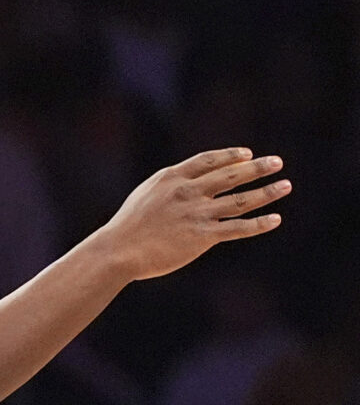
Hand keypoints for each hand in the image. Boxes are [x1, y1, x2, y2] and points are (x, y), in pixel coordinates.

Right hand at [95, 148, 288, 280]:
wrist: (118, 250)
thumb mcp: (146, 196)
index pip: (208, 161)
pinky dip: (258, 224)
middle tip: (277, 162)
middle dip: (257, 168)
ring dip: (267, 192)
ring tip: (286, 185)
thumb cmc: (127, 226)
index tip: (247, 154)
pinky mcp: (202, 236)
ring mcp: (197, 213)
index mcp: (171, 179)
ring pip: (240, 200)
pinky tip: (275, 219)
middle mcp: (187, 192)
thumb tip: (192, 184)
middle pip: (230, 176)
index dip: (230, 156)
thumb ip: (170, 187)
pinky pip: (237, 228)